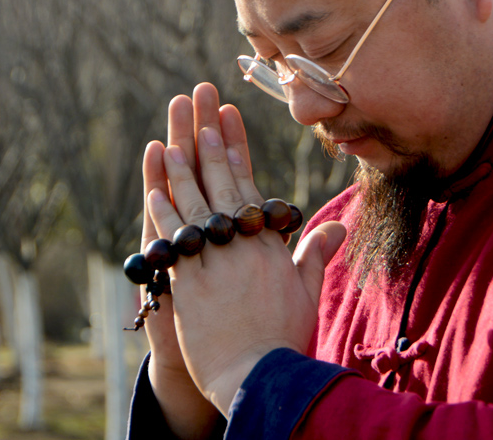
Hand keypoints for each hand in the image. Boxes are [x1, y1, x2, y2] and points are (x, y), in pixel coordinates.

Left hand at [148, 83, 345, 414]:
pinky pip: (173, 242)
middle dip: (208, 148)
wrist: (258, 376)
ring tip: (173, 141)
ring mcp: (213, 264)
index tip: (227, 123)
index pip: (250, 187)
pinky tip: (154, 191)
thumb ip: (317, 252)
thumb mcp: (308, 291)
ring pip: (194, 208)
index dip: (236, 152)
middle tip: (198, 115)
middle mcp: (242, 248)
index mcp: (270, 246)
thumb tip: (338, 223)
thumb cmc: (285, 336)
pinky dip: (163, 214)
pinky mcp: (188, 285)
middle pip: (222, 188)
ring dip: (182, 173)